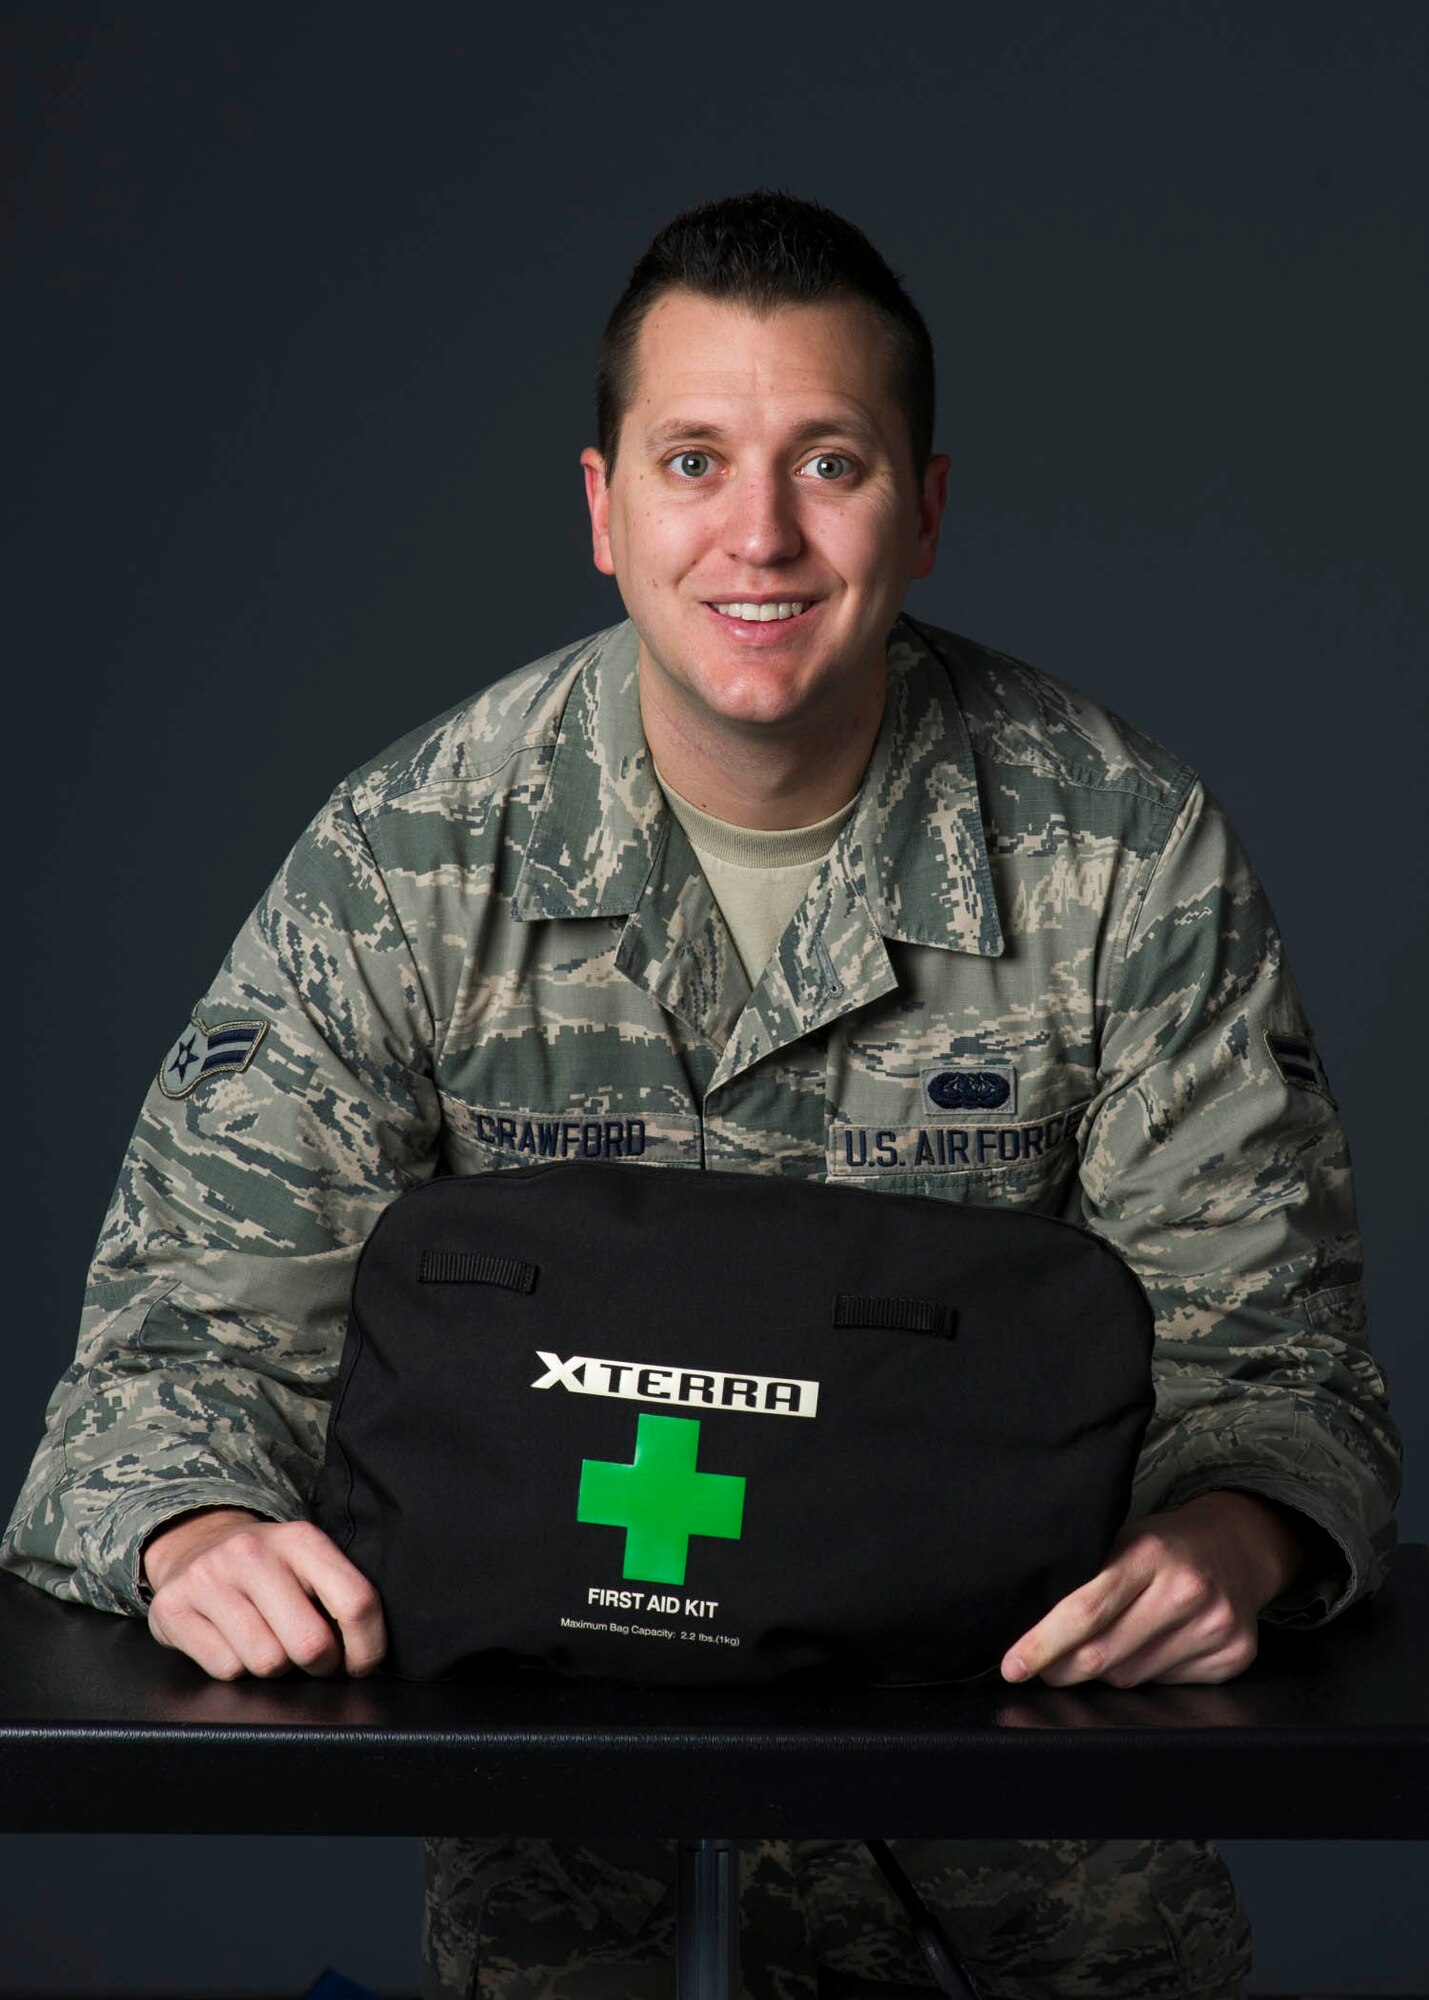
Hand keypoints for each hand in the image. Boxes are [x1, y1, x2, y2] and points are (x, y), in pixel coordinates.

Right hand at [142, 1508, 386, 1681]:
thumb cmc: (265, 1567)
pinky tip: (232, 1642)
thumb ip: (337, 1596)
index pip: (355, 1601)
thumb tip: (367, 1655)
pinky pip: (226, 1669)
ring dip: (274, 1667)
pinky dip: (235, 1668)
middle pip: (310, 1643)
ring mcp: (209, 1578)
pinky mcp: (173, 1607)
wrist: (194, 1543)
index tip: (362, 1664)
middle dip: (318, 1664)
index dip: (368, 1646)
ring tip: (267, 1641)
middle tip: (312, 1658)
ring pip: (266, 1663)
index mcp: (300, 1540)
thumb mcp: (306, 1562)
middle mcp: (253, 1553)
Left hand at [1000, 1490, 1310, 1688]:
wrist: (1237, 1547)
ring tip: (1109, 1645)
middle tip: (1044, 1668)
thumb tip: (1033, 1629)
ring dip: (1106, 1671)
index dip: (1042, 1644)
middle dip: (1062, 1668)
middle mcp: (1186, 1590)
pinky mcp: (1232, 1655)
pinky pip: (1166, 1686)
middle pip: (1103, 1654)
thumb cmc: (1165, 1546)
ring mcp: (1214, 1625)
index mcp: (1149, 1552)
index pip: (1084, 1611)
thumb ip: (1087, 1580)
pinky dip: (1147, 1674)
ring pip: (1130, 1677)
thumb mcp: (1122, 1541)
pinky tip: (1152, 1647)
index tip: (1013, 1665)